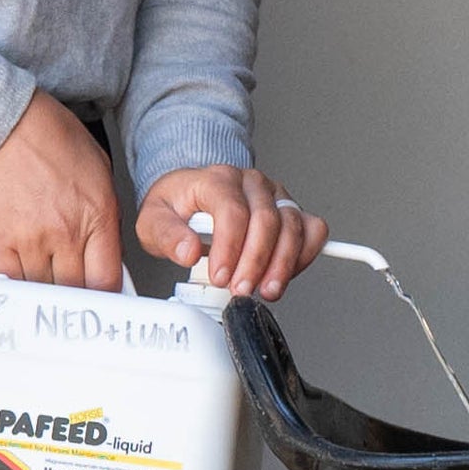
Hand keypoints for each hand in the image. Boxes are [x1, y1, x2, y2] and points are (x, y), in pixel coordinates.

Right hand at [0, 92, 134, 291]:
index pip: (107, 280)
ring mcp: (31, 241)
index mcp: (97, 217)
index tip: (103, 294)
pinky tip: (26, 277)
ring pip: (44, 290)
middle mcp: (66, 234)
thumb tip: (107, 249)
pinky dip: (21, 284)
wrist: (8, 124)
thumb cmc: (53, 138)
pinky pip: (13, 281)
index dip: (107, 295)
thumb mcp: (101, 172)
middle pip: (76, 291)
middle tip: (76, 289)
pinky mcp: (0, 241)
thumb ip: (107, 215)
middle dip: (78, 293)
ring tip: (50, 278)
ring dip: (49, 289)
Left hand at [140, 164, 326, 301]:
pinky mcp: (291, 210)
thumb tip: (186, 252)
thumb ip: (166, 235)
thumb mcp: (155, 219)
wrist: (193, 195)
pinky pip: (313, 230)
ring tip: (266, 290)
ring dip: (283, 264)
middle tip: (240, 290)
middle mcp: (251, 183)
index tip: (219, 276)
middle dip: (256, 262)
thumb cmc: (179, 206)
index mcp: (218, 179)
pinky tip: (284, 274)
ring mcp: (275, 195)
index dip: (229, 248)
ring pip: (294, 226)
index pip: (232, 211)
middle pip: (267, 220)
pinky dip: (303, 256)